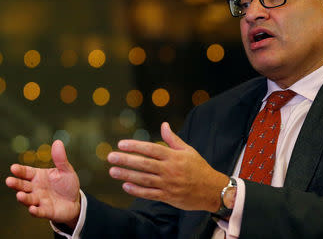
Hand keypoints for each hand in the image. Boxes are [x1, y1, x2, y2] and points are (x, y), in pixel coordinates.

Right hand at [6, 140, 80, 227]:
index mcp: (38, 176)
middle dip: (16, 184)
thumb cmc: (67, 184)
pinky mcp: (46, 211)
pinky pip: (39, 212)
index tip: (13, 167)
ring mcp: (39, 200)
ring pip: (28, 199)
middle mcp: (36, 188)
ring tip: (20, 195)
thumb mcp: (65, 170)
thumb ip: (60, 158)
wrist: (75, 201)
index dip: (20, 170)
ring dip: (24, 198)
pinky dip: (35, 211)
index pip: (26, 172)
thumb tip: (57, 142)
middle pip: (23, 186)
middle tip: (9, 181)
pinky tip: (32, 209)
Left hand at [108, 122, 228, 211]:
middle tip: (110, 157)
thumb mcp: (188, 150)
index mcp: (174, 157)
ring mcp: (168, 184)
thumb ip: (173, 139)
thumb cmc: (199, 168)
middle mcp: (170, 170)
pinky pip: (149, 194)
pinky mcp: (168, 197)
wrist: (211, 190)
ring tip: (113, 171)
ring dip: (127, 175)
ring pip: (144, 179)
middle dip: (126, 160)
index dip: (135, 146)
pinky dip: (137, 191)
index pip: (151, 149)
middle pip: (144, 164)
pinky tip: (126, 186)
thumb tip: (163, 124)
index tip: (121, 144)